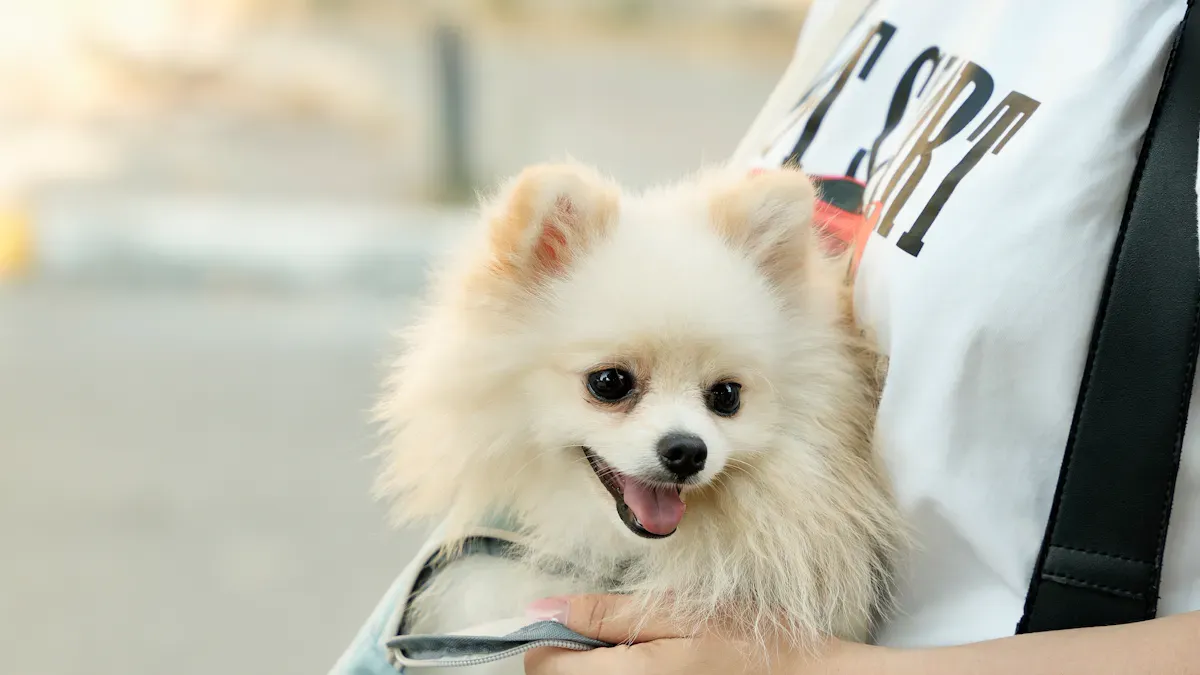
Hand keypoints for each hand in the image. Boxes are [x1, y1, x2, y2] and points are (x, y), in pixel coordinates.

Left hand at [521, 594, 882, 674]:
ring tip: (644, 653)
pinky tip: (655, 668)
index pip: (545, 665)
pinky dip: (623, 674)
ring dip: (599, 667)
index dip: (550, 638)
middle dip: (575, 655)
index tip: (575, 621)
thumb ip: (608, 615)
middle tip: (620, 635)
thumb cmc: (746, 643)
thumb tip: (547, 608)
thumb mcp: (675, 614)